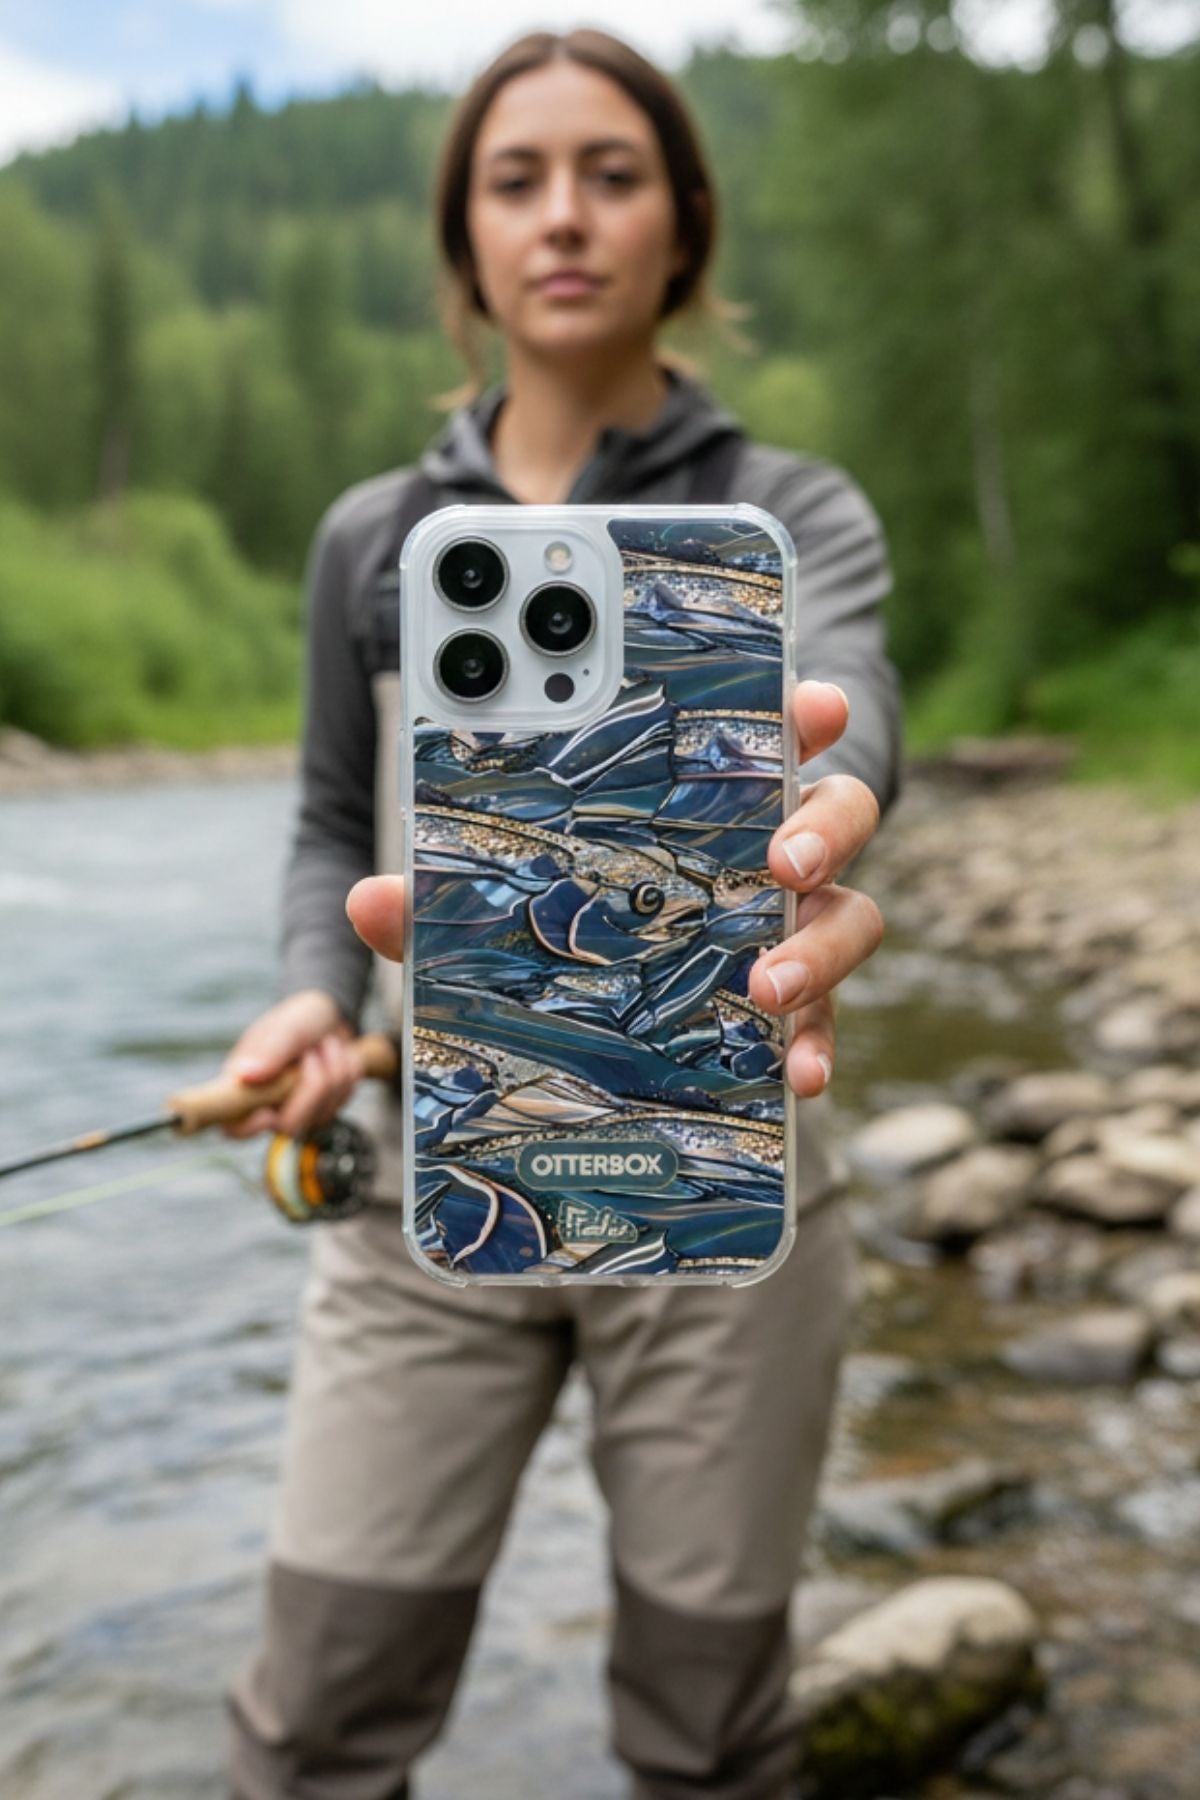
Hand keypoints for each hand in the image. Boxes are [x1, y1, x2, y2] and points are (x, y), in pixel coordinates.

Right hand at [221, 989, 358, 1138]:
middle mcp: (267, 1102)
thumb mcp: (286, 1026)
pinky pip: (341, 1103)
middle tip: (313, 1054)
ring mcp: (297, 1109)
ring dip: (332, 1072)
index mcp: (244, 1083)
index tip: (268, 1112)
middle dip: (311, 1087)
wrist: (333, 1015)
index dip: (249, 1128)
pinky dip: (346, 1075)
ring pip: (320, 1115)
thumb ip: (269, 1050)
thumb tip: (244, 1076)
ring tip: (325, 1044)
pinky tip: (337, 1056)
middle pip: (289, 1125)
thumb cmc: (300, 1018)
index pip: (234, 1126)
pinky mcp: (323, 1109)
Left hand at [345, 677, 884, 1101]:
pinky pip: (828, 1023)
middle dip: (823, 825)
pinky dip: (818, 1047)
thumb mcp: (493, 911)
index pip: (765, 733)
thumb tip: (369, 897)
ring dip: (821, 947)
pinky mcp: (795, 1010)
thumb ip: (442, 899)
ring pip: (851, 916)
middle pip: (837, 812)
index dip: (797, 710)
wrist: (592, 1039)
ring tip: (768, 984)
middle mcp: (767, 852)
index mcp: (706, 796)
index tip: (810, 703)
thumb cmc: (557, 928)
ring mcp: (791, 930)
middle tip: (782, 857)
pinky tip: (797, 1079)